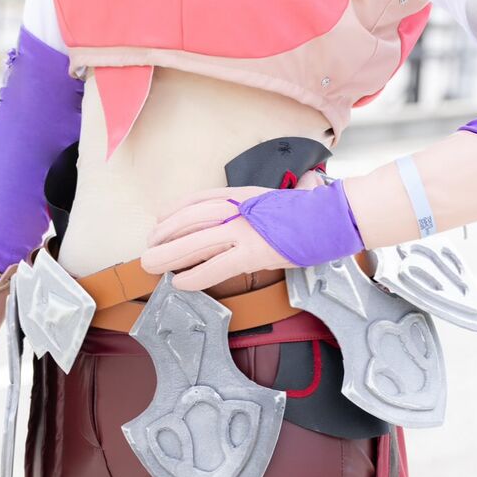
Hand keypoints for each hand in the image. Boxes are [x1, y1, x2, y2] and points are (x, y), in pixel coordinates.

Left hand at [141, 184, 302, 290]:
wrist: (328, 216)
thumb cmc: (305, 211)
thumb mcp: (270, 200)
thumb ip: (251, 206)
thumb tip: (236, 217)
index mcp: (242, 193)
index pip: (199, 199)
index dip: (175, 211)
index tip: (160, 220)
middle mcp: (238, 207)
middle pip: (190, 219)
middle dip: (164, 234)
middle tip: (148, 248)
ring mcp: (244, 230)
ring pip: (196, 241)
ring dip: (169, 255)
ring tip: (152, 265)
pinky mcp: (252, 253)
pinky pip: (215, 267)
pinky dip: (194, 276)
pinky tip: (180, 283)